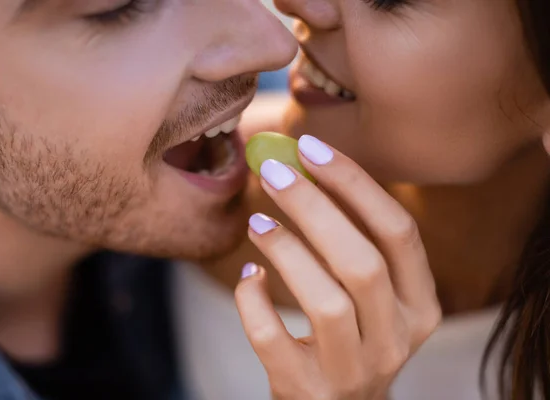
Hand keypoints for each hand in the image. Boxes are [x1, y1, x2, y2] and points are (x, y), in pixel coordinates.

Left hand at [235, 135, 440, 399]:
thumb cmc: (349, 336)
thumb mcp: (371, 296)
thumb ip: (352, 243)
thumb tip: (300, 167)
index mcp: (421, 306)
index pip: (399, 232)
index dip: (355, 184)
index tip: (311, 148)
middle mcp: (396, 340)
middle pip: (362, 262)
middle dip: (314, 207)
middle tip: (272, 171)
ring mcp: (353, 370)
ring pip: (326, 301)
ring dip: (287, 250)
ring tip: (256, 222)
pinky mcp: (306, 390)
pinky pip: (273, 340)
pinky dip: (254, 302)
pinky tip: (251, 277)